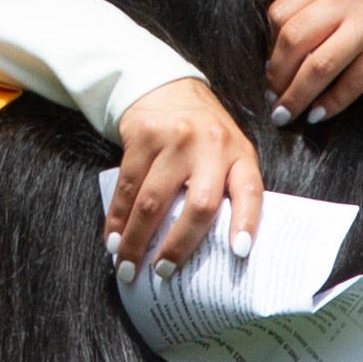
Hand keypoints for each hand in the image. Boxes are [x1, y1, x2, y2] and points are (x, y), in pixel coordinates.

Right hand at [107, 78, 262, 265]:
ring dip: (137, 240)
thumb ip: (225, 190)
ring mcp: (174, 139)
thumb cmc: (203, 135)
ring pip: (153, 201)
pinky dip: (117, 219)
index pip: (249, 192)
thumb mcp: (227, 154)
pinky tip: (113, 239)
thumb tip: (213, 253)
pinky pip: (126, 187)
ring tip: (128, 266)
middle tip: (163, 273)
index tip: (239, 253)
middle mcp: (210, 145)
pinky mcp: (142, 137)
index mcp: (239, 154)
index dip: (245, 223)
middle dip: (178, 245)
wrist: (167, 88)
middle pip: (198, 205)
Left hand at [263, 0, 362, 123]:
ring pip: (320, 64)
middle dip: (278, 76)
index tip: (269, 71)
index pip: (282, 12)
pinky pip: (350, 82)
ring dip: (298, 95)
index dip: (269, 47)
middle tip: (273, 99)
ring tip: (286, 114)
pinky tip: (319, 114)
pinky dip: (330, 103)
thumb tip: (273, 60)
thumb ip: (315, 11)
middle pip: (295, 38)